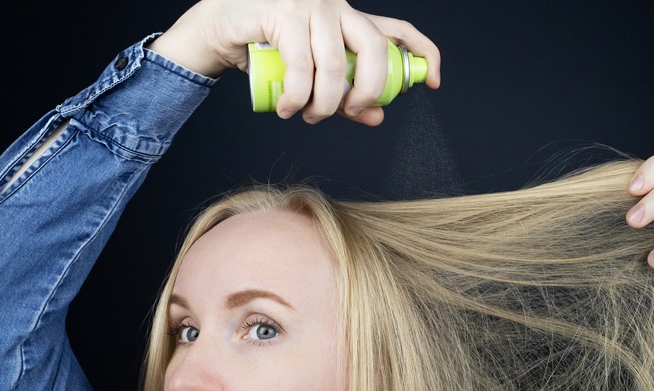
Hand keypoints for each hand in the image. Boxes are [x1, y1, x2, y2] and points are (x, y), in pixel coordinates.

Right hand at [148, 0, 440, 125]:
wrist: (219, 29)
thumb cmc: (267, 50)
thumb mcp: (313, 77)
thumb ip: (345, 95)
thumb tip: (376, 117)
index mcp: (349, 19)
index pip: (398, 28)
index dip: (423, 53)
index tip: (434, 82)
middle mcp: (336, 6)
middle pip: (376, 48)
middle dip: (370, 91)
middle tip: (352, 111)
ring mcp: (310, 7)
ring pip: (336, 66)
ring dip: (323, 104)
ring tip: (307, 116)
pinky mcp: (284, 14)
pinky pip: (302, 67)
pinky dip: (297, 98)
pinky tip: (287, 108)